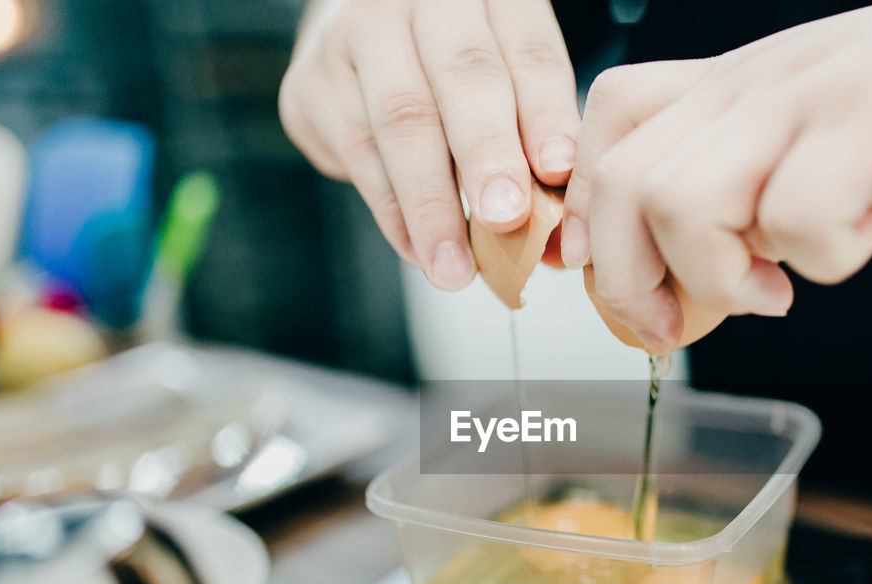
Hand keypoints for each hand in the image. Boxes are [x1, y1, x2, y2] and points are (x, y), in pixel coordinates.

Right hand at [279, 0, 579, 289]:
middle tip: (507, 219)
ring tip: (456, 269)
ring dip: (432, 206)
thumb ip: (538, 137)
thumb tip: (561, 235)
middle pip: (461, 74)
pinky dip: (393, 213)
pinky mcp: (310, 84)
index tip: (558, 172)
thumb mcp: (510, 80)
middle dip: (486, 154)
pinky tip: (420, 252)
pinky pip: (357, 154)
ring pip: (399, 121)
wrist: (363, 40)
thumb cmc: (461, 70)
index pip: (526, 49)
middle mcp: (415, 0)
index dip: (544, 113)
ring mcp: (354, 37)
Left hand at [562, 0, 871, 351]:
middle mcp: (749, 86)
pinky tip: (857, 246)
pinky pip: (799, 216)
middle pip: (621, 184)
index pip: (606, 131)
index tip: (637, 289)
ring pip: (681, 202)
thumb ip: (740, 200)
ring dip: (716, 279)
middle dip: (630, 285)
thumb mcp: (809, 148)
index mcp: (726, 91)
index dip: (592, 222)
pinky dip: (822, 261)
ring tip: (776, 289)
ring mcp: (806, 98)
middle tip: (679, 326)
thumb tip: (676, 288)